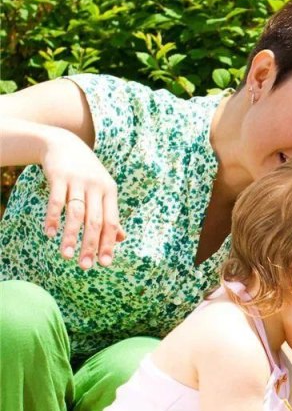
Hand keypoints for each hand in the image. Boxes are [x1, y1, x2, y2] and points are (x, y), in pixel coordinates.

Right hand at [41, 133, 124, 268]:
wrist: (65, 144)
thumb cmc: (87, 174)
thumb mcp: (103, 191)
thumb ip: (110, 214)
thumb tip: (121, 239)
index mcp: (110, 192)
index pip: (111, 222)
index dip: (108, 243)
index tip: (104, 263)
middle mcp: (96, 187)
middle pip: (94, 221)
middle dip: (90, 245)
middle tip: (85, 266)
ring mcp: (77, 181)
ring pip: (75, 213)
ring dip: (71, 236)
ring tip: (66, 256)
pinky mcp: (59, 176)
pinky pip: (56, 201)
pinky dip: (53, 218)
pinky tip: (50, 234)